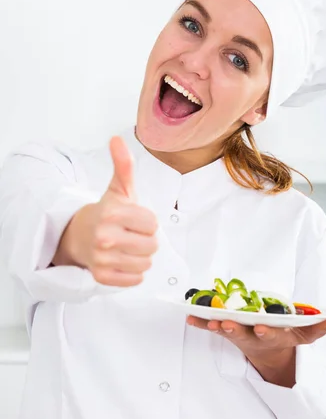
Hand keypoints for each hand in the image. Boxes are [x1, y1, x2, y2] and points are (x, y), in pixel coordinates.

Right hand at [53, 136, 158, 286]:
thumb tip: (117, 139)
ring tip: (126, 246)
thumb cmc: (106, 212)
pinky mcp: (102, 277)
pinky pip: (135, 279)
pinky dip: (133, 272)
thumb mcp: (118, 188)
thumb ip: (123, 165)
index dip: (147, 221)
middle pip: (152, 245)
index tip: (134, 218)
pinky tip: (122, 260)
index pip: (153, 223)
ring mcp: (102, 259)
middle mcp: (105, 237)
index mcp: (112, 213)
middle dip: (146, 239)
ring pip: (146, 263)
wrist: (79, 235)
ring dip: (140, 256)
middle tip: (131, 234)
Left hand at [187, 315, 325, 384]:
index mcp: (271, 335)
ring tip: (205, 320)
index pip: (269, 333)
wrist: (268, 353)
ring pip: (225, 331)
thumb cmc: (284, 337)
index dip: (265, 331)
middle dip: (234, 328)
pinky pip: (212, 328)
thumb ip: (316, 329)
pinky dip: (201, 323)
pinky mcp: (227, 332)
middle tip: (225, 324)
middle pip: (242, 333)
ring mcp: (238, 334)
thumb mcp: (302, 336)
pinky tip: (190, 317)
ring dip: (214, 326)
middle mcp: (253, 336)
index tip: (261, 327)